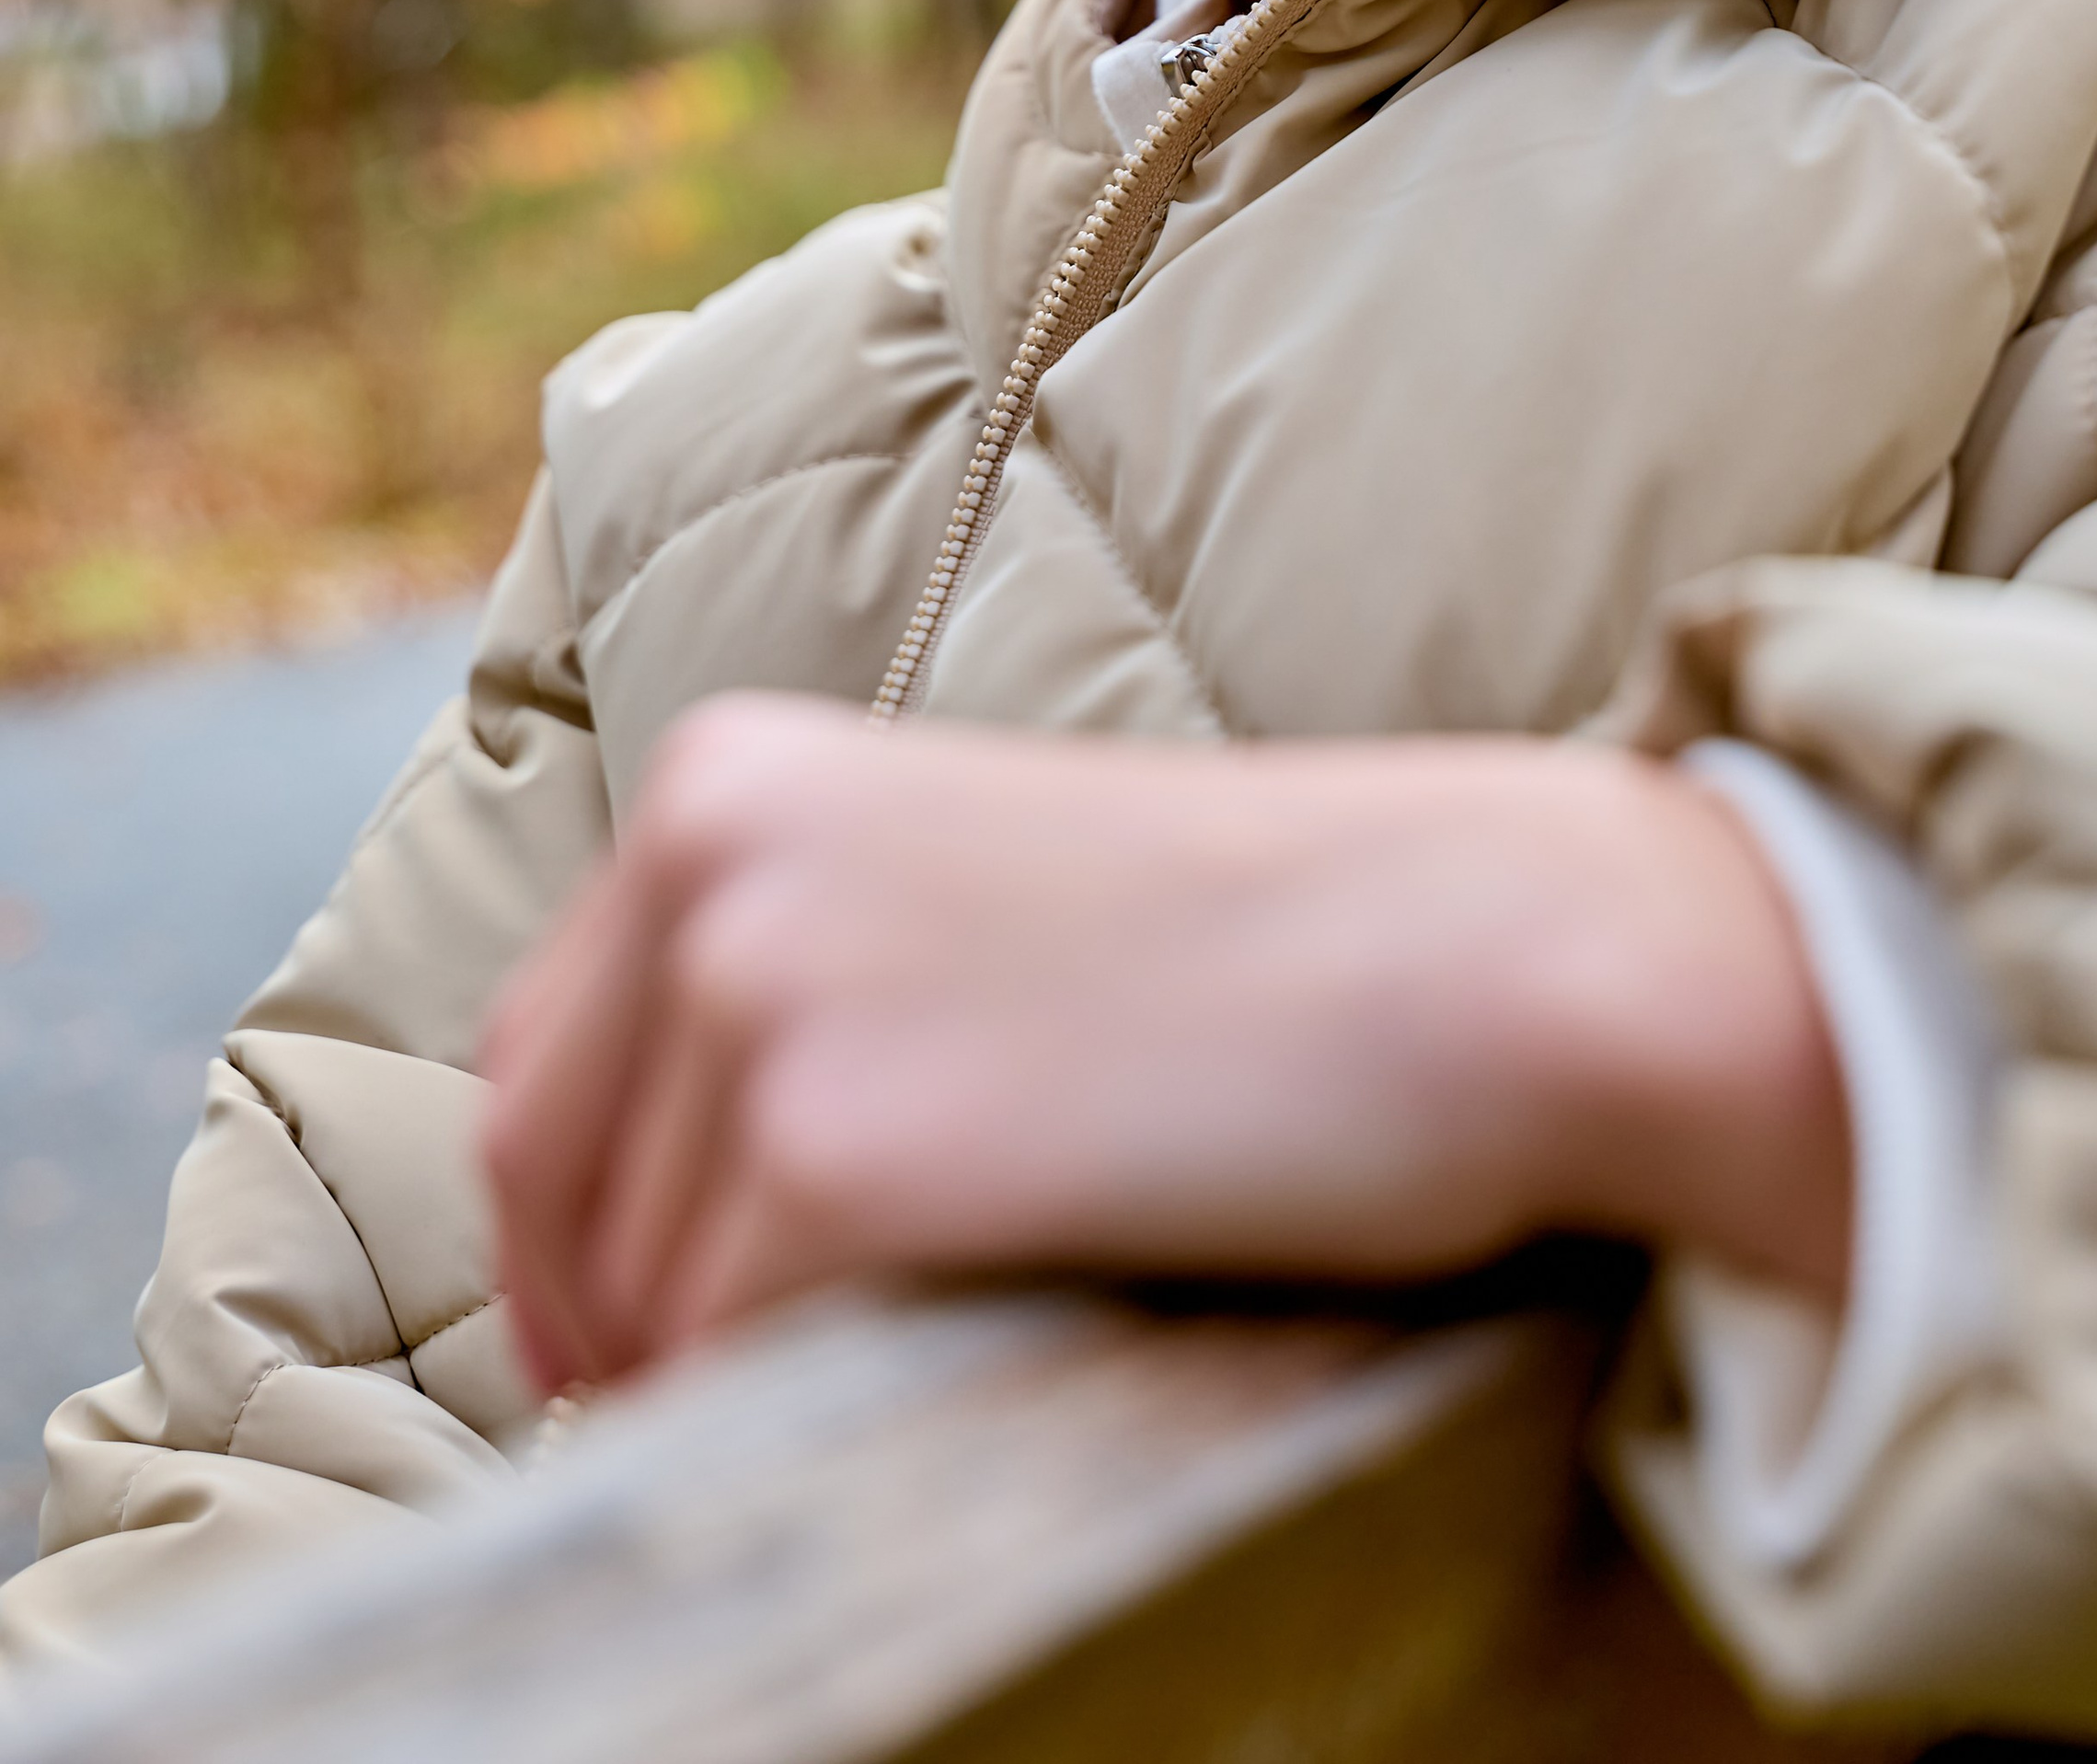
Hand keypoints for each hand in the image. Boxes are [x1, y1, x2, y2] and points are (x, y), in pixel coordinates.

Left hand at [480, 697, 1849, 1396]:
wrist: (1468, 946)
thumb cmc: (1261, 937)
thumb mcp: (957, 890)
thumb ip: (788, 983)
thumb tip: (632, 1223)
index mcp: (726, 774)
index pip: (535, 1052)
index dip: (564, 1225)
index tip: (618, 1339)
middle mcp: (708, 862)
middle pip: (553, 1183)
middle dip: (620, 1323)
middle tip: (727, 1415)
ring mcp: (759, 999)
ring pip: (649, 1298)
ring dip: (742, 1371)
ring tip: (917, 1350)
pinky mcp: (834, 1154)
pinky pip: (740, 1361)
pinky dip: (814, 1405)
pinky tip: (948, 1367)